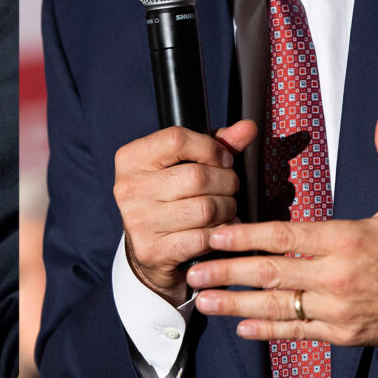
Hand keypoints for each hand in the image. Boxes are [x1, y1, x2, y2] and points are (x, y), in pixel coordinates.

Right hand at [114, 120, 256, 304]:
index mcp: (131, 158)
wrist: (149, 250)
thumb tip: (248, 127)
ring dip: (227, 209)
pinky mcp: (152, 250)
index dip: (211, 148)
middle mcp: (128, 188)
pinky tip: (220, 229)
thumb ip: (215, 144)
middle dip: (227, 181)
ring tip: (227, 208)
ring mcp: (138, 221)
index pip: (177, 139)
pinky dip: (220, 233)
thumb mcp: (183, 164)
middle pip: (197, 176)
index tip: (224, 159)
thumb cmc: (169, 198)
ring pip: (205, 208)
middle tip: (230, 187)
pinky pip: (203, 238)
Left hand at [186, 106, 377, 346]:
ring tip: (203, 300)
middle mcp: (339, 277)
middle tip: (194, 268)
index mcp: (348, 240)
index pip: (284, 236)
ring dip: (236, 304)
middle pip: (271, 274)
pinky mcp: (347, 334)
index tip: (214, 233)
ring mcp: (341, 310)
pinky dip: (269, 329)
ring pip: (278, 307)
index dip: (245, 235)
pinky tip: (243, 325)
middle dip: (226, 271)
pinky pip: (299, 331)